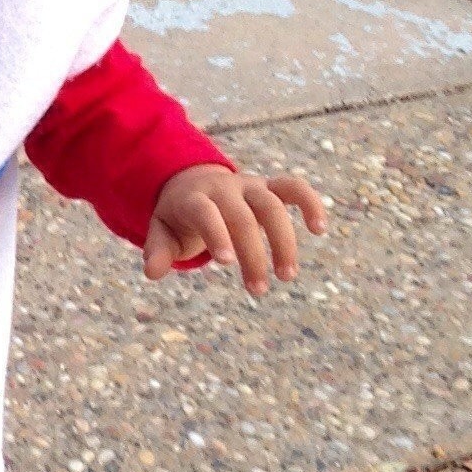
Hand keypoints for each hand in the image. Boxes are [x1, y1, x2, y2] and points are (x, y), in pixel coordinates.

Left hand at [145, 164, 327, 294]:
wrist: (192, 181)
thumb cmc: (178, 216)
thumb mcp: (162, 231)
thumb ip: (158, 250)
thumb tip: (152, 272)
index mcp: (194, 198)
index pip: (207, 213)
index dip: (218, 235)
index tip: (229, 263)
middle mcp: (224, 188)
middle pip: (242, 217)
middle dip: (252, 254)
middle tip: (257, 291)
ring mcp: (249, 185)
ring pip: (272, 205)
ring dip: (283, 240)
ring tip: (287, 275)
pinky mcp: (269, 186)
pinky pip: (294, 187)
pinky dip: (310, 203)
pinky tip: (319, 228)